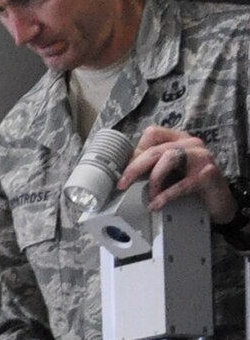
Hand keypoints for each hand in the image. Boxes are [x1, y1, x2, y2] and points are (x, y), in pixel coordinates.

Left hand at [122, 125, 238, 222]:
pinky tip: (156, 205)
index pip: (152, 134)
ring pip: (169, 158)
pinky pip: (183, 183)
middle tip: (122, 185)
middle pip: (156, 149)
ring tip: (149, 196)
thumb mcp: (168, 173)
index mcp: (178, 140)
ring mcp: (201, 157)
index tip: (123, 171)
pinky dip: (166, 195)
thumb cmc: (189, 186)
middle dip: (134, 168)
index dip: (134, 152)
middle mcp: (190, 144)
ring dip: (154, 179)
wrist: (218, 202)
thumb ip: (151, 168)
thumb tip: (122, 176)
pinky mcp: (208, 174)